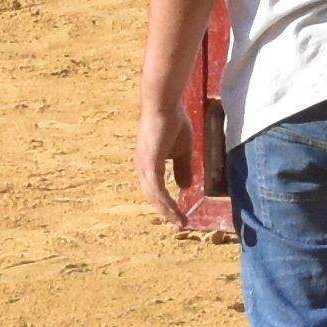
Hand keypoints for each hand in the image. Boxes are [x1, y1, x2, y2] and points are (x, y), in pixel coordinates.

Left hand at [137, 90, 202, 216]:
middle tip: (179, 222)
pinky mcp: (150, 165)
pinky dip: (167, 205)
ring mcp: (144, 166)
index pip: (154, 188)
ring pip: (155, 197)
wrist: (164, 104)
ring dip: (168, 211)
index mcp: (147, 162)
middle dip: (165, 211)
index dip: (165, 202)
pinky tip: (177, 212)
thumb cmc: (173, 121)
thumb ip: (182, 168)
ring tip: (180, 222)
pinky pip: (158, 192)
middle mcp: (141, 167)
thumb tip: (185, 187)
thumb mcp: (182, 150)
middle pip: (152, 196)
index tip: (178, 213)